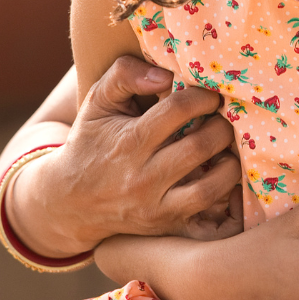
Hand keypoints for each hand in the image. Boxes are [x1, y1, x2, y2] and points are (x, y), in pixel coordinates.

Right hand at [13, 56, 241, 255]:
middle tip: (225, 118)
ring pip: (210, 186)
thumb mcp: (97, 102)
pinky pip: (206, 211)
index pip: (178, 110)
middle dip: (222, 127)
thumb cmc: (90, 142)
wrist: (69, 201)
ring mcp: (155, 206)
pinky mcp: (165, 224)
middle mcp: (143, 177)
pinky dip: (224, 192)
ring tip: (226, 147)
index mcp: (129, 141)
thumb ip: (124, 75)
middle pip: (200, 147)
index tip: (209, 95)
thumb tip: (165, 75)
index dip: (202, 96)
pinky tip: (223, 172)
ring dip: (229, 162)